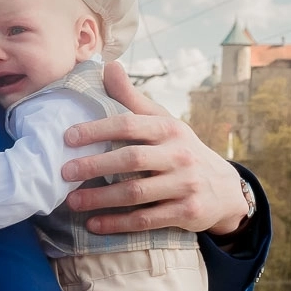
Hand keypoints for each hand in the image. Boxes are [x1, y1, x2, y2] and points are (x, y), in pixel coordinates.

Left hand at [61, 61, 249, 235]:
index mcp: (169, 129)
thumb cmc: (182, 151)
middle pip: (131, 160)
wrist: (225, 189)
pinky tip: (94, 224)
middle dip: (94, 166)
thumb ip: (132, 99)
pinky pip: (146, 220)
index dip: (97, 130)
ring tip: (72, 201)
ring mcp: (184, 185)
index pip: (129, 124)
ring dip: (101, 199)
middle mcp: (179, 155)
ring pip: (136, 193)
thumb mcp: (163, 123)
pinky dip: (118, 223)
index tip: (67, 137)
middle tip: (64, 172)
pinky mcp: (186, 213)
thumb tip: (108, 66)